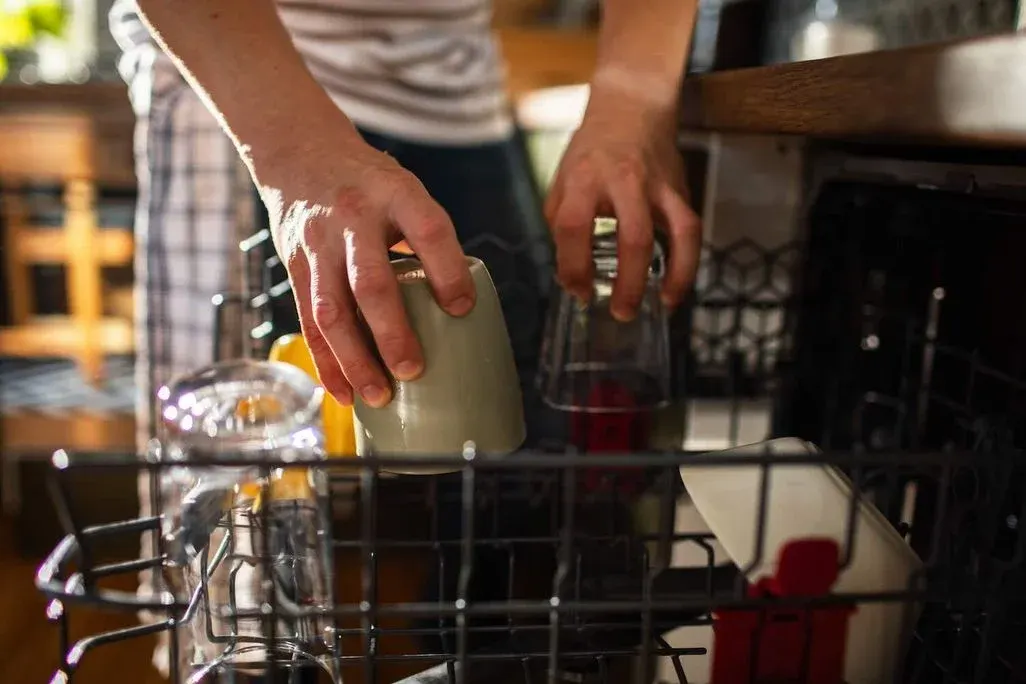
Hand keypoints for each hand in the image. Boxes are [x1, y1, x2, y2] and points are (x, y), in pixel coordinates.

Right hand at [261, 126, 474, 407]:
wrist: (301, 154)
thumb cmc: (370, 185)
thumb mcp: (405, 192)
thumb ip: (429, 239)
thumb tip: (464, 306)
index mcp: (395, 193)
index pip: (428, 229)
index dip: (447, 271)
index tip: (462, 309)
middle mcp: (353, 218)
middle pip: (371, 283)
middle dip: (392, 332)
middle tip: (413, 370)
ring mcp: (318, 244)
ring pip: (331, 311)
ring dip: (355, 360)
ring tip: (379, 396)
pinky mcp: (294, 266)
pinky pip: (308, 321)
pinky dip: (326, 361)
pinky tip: (343, 392)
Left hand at [545, 86, 701, 320]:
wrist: (631, 107)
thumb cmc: (592, 150)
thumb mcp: (562, 181)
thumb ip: (562, 225)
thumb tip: (569, 275)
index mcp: (584, 178)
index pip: (573, 227)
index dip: (572, 265)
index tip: (577, 289)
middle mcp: (623, 180)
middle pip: (631, 237)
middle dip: (627, 282)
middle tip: (619, 311)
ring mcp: (657, 185)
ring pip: (673, 233)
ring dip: (668, 276)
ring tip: (656, 305)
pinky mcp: (680, 190)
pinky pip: (691, 232)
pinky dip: (686, 265)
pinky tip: (675, 289)